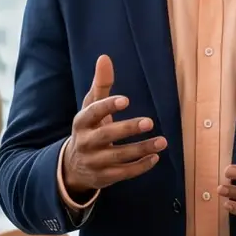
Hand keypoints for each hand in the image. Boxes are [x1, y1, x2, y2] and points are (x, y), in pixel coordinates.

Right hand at [61, 54, 165, 196]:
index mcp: (81, 122)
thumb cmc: (88, 129)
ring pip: (119, 156)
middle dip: (128, 129)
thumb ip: (100, 84)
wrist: (73, 167)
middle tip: (149, 122)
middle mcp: (85, 142)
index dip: (108, 107)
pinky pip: (124, 173)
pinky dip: (140, 166)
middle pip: (106, 135)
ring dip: (141, 149)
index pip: (92, 112)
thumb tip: (105, 58)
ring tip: (162, 141)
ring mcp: (94, 161)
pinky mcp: (104, 177)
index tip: (126, 100)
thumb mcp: (90, 108)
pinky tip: (155, 157)